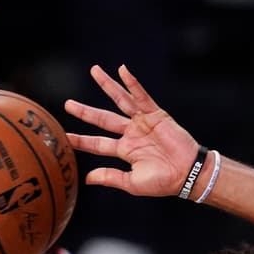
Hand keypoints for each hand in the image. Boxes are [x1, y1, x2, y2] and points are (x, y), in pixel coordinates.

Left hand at [64, 64, 200, 196]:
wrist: (187, 174)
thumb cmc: (163, 182)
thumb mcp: (132, 183)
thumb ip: (110, 178)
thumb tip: (87, 179)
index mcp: (125, 150)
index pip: (98, 143)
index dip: (82, 140)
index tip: (65, 137)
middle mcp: (131, 133)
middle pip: (103, 119)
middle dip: (86, 112)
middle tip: (68, 104)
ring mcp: (142, 122)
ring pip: (120, 100)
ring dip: (107, 86)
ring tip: (94, 71)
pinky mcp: (156, 114)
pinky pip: (141, 96)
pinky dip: (132, 83)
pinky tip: (122, 70)